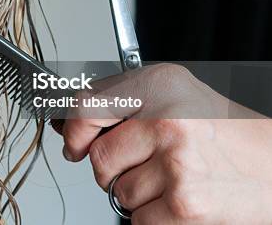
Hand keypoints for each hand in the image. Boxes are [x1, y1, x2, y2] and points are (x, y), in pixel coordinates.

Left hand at [58, 64, 271, 223]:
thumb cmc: (225, 132)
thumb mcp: (176, 95)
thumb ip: (123, 103)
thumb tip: (72, 126)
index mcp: (161, 86)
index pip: (87, 106)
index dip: (73, 131)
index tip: (74, 144)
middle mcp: (167, 121)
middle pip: (100, 157)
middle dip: (111, 169)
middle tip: (139, 164)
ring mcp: (177, 164)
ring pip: (118, 191)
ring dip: (137, 193)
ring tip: (171, 178)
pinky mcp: (185, 205)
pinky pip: (137, 219)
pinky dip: (152, 216)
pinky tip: (178, 198)